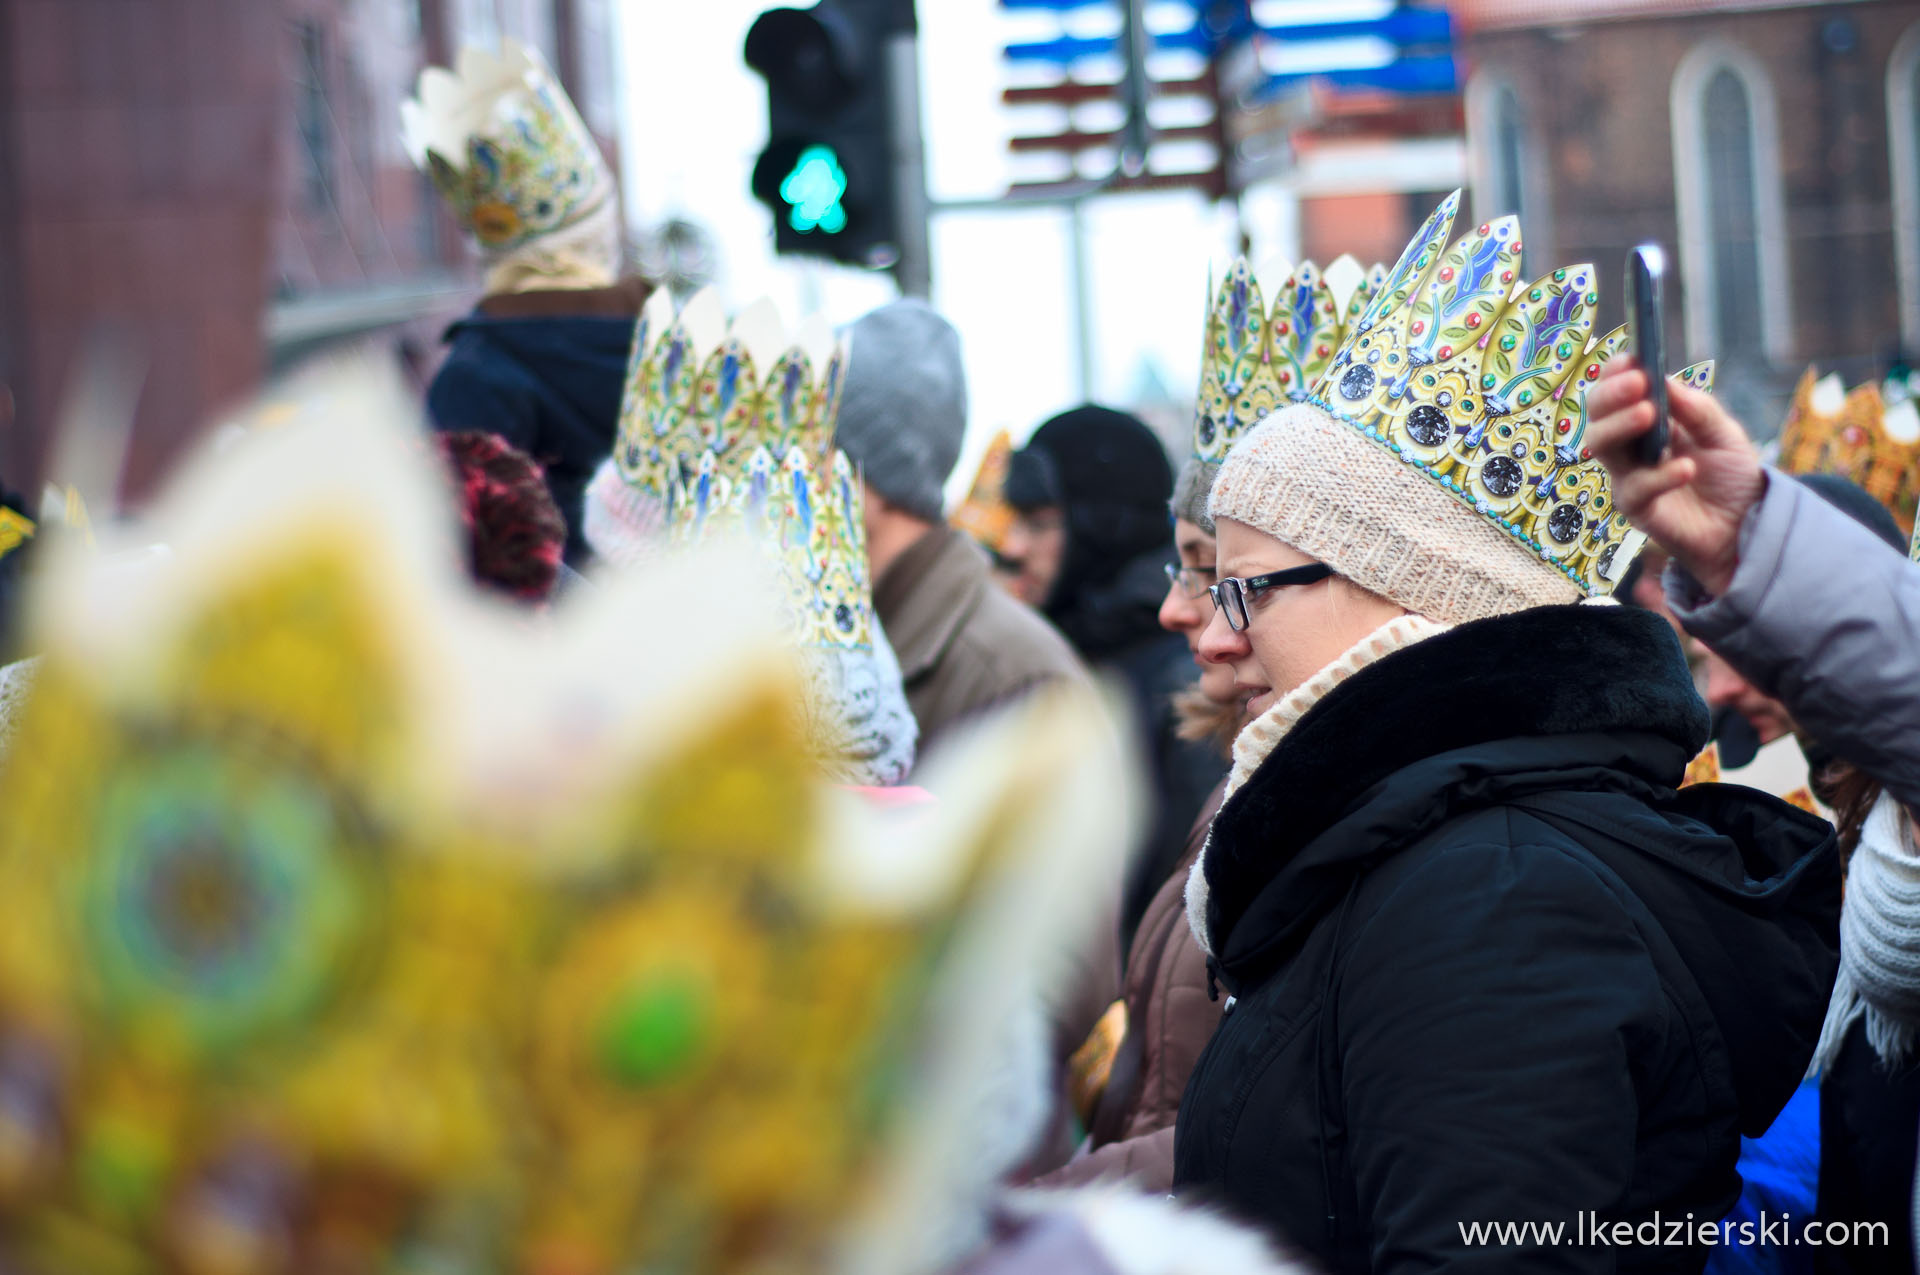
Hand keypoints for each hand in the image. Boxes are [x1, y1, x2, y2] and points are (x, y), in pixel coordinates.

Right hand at [1586, 355, 1765, 596]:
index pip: (1618, 391)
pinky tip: (1686, 468)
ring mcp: (1629, 476)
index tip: (1631, 357)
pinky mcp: (1637, 509)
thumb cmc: (1731, 479)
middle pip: (1597, 414)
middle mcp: (1630, 446)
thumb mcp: (1726, 435)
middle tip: (1638, 383)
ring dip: (1619, 426)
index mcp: (1649, 421)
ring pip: (1599, 446)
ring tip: (1647, 414)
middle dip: (1611, 395)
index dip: (1617, 373)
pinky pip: (1634, 489)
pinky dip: (1658, 476)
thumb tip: (1666, 381)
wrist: (1746, 527)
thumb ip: (1698, 410)